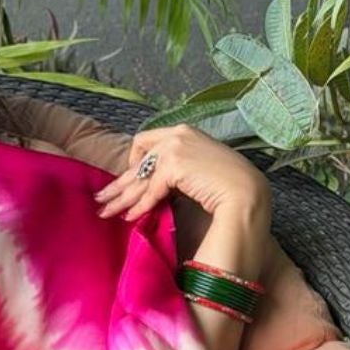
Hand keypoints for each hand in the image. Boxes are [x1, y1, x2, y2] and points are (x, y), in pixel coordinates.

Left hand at [94, 124, 269, 227]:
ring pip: (139, 177)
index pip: (148, 143)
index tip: (128, 179)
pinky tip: (130, 217)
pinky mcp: (173, 164)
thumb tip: (155, 186)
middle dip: (119, 183)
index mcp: (185, 132)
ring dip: (121, 196)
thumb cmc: (230, 186)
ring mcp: (175, 147)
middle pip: (138, 161)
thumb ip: (179, 170)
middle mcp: (177, 134)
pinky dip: (139, 205)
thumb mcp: (200, 170)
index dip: (134, 163)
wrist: (247, 193)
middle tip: (102, 199)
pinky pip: (150, 190)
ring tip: (105, 211)